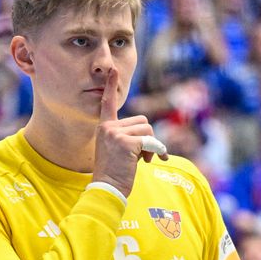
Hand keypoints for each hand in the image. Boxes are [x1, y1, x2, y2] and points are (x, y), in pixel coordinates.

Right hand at [91, 67, 165, 196]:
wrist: (107, 189)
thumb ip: (128, 137)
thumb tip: (150, 137)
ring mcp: (116, 134)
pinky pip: (150, 141)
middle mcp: (108, 127)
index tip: (113, 70)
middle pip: (142, 121)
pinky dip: (155, 152)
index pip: (108, 103)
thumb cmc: (116, 174)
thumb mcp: (118, 150)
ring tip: (140, 160)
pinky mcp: (125, 143)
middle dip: (147, 139)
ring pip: (148, 130)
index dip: (111, 86)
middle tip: (139, 156)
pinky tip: (146, 163)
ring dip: (151, 146)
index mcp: (105, 127)